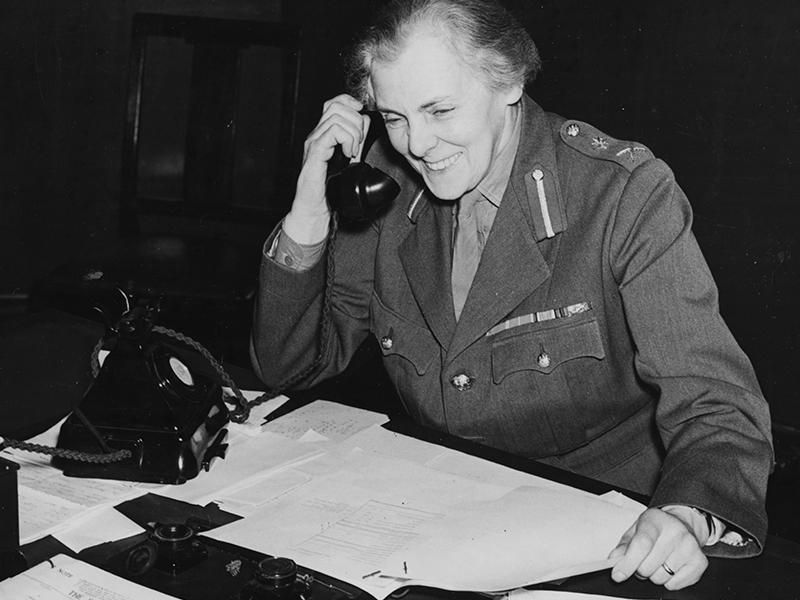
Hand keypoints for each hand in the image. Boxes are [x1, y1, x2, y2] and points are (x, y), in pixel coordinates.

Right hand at [285, 94, 369, 242]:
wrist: (316, 208)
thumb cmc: (329, 188)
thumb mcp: (349, 158)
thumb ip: (356, 138)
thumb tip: (365, 119)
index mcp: (324, 134)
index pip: (334, 103)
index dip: (350, 103)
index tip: (362, 114)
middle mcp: (316, 135)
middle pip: (336, 106)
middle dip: (355, 121)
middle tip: (359, 142)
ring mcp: (314, 143)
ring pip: (337, 118)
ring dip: (353, 133)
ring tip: (353, 151)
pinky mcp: (315, 153)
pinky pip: (332, 133)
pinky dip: (346, 140)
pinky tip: (348, 154)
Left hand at [609, 507, 708, 589]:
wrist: (681, 523)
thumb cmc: (655, 528)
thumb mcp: (635, 530)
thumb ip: (623, 546)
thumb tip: (614, 561)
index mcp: (655, 521)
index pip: (641, 545)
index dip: (628, 563)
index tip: (618, 575)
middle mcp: (675, 532)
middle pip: (648, 567)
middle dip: (639, 569)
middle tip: (643, 561)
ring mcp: (690, 547)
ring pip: (660, 578)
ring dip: (654, 575)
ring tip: (657, 562)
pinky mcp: (700, 562)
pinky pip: (675, 585)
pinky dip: (668, 581)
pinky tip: (670, 567)